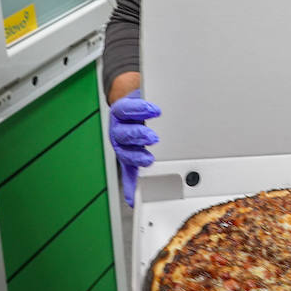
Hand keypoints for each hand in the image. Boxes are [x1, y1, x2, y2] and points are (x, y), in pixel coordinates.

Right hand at [109, 90, 159, 205]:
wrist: (132, 108)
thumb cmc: (142, 104)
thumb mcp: (146, 96)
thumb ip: (154, 98)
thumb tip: (171, 94)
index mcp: (122, 111)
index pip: (127, 108)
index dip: (140, 109)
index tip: (155, 110)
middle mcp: (119, 128)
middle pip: (125, 133)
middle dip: (139, 135)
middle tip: (154, 137)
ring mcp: (122, 145)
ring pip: (125, 152)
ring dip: (137, 157)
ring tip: (148, 159)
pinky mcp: (127, 160)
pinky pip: (127, 173)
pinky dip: (130, 185)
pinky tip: (132, 196)